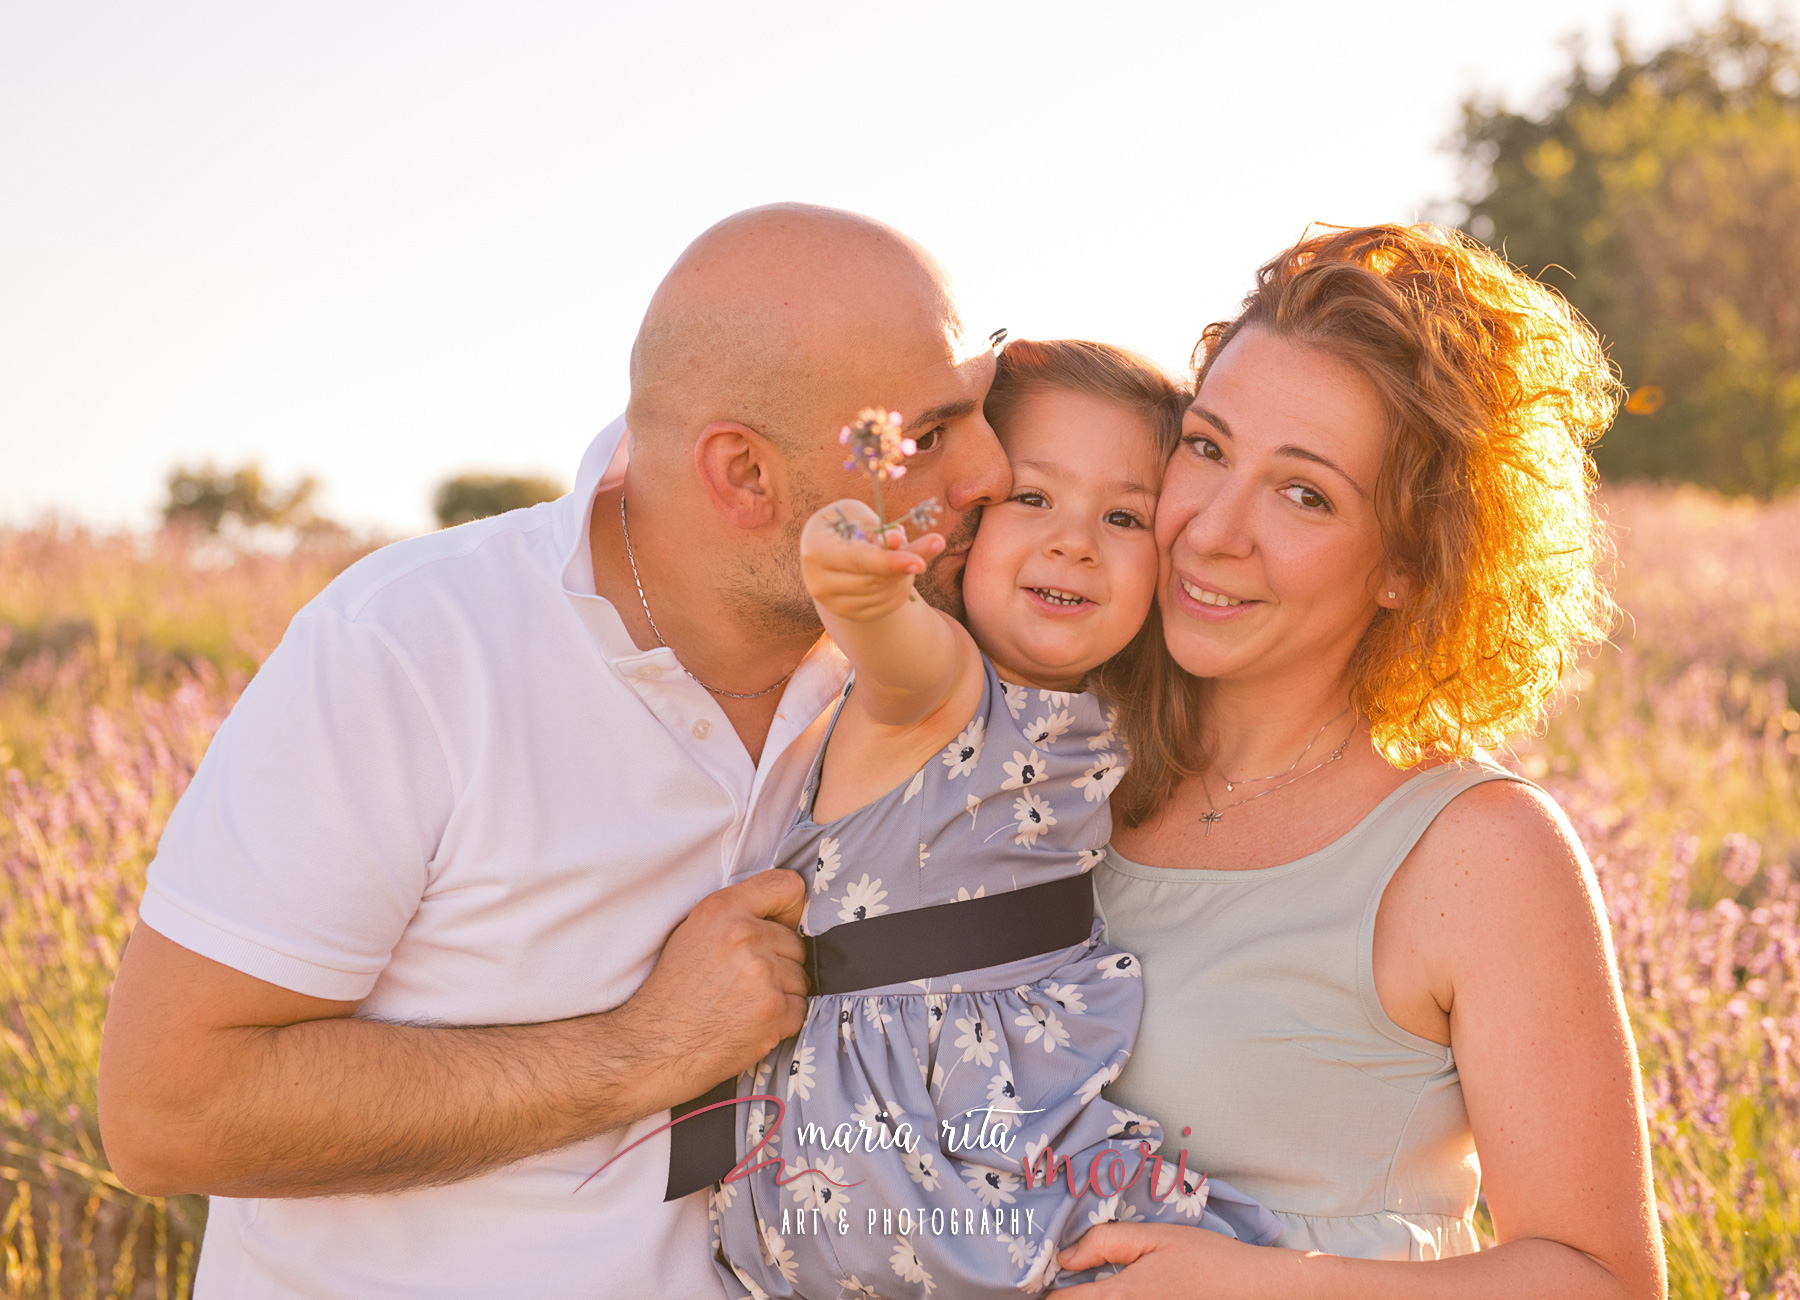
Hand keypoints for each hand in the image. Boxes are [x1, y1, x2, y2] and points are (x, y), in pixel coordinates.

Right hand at [611, 868, 810, 1110]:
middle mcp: (743, 935)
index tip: (782, 924)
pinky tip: (750, 1023)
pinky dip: (782, 1020)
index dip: (790, 909)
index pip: (787, 886)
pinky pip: (800, 1008)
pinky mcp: (773, 1010)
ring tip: (742, 1004)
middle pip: (796, 942)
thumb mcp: (693, 932)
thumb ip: (736, 915)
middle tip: (742, 982)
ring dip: (781, 993)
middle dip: (779, 962)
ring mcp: (761, 973)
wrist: (651, 1048)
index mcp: (722, 909)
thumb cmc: (672, 993)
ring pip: (800, 977)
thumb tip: (785, 914)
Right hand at [800, 498, 944, 623]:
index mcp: (816, 549)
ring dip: (905, 575)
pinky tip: (900, 573)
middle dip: (906, 565)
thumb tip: (896, 541)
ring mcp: (832, 603)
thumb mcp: (861, 516)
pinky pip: (886, 606)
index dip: (890, 563)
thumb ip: (879, 529)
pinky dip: (901, 589)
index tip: (920, 564)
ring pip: (883, 594)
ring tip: (907, 554)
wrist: (832, 552)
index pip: (858, 561)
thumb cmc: (848, 526)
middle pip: (874, 580)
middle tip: (933, 543)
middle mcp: (818, 581)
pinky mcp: (847, 615)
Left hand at [1053, 1223, 1289, 1297]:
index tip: (1037, 1279)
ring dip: (1091, 1299)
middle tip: (1060, 1283)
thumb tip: (1064, 1257)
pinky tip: (1119, 1291)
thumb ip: (1106, 1242)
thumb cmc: (1206, 1259)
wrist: (1252, 1289)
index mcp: (1121, 1296)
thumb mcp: (1155, 1237)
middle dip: (1067, 1297)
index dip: (1046, 1292)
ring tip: (1085, 1287)